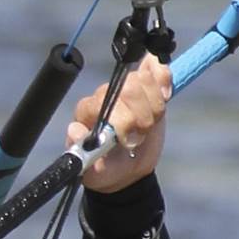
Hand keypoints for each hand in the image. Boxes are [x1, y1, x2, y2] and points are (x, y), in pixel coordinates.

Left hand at [70, 52, 170, 194]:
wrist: (128, 170)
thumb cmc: (107, 169)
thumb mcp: (93, 173)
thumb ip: (84, 156)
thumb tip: (74, 129)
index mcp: (89, 111)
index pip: (107, 99)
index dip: (123, 120)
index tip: (127, 141)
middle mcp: (105, 94)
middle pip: (130, 85)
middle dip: (142, 115)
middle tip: (140, 135)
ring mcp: (126, 87)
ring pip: (145, 79)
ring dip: (154, 106)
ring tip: (149, 124)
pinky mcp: (146, 85)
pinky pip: (155, 66)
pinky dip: (163, 79)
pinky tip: (164, 94)